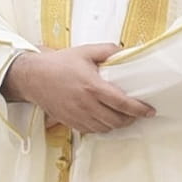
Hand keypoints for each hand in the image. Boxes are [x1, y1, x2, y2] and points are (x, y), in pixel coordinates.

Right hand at [1, 44, 154, 133]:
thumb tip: (126, 51)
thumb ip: (107, 50)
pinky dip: (103, 128)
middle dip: (131, 119)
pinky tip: (106, 120)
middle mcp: (86, 104)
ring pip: (105, 128)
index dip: (139, 109)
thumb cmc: (59, 63)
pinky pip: (92, 131)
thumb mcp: (85, 51)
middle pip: (117, 120)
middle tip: (138, 113)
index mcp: (93, 86)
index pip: (122, 103)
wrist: (32, 77)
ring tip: (124, 117)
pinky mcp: (70, 122)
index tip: (150, 110)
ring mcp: (77, 115)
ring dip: (118, 124)